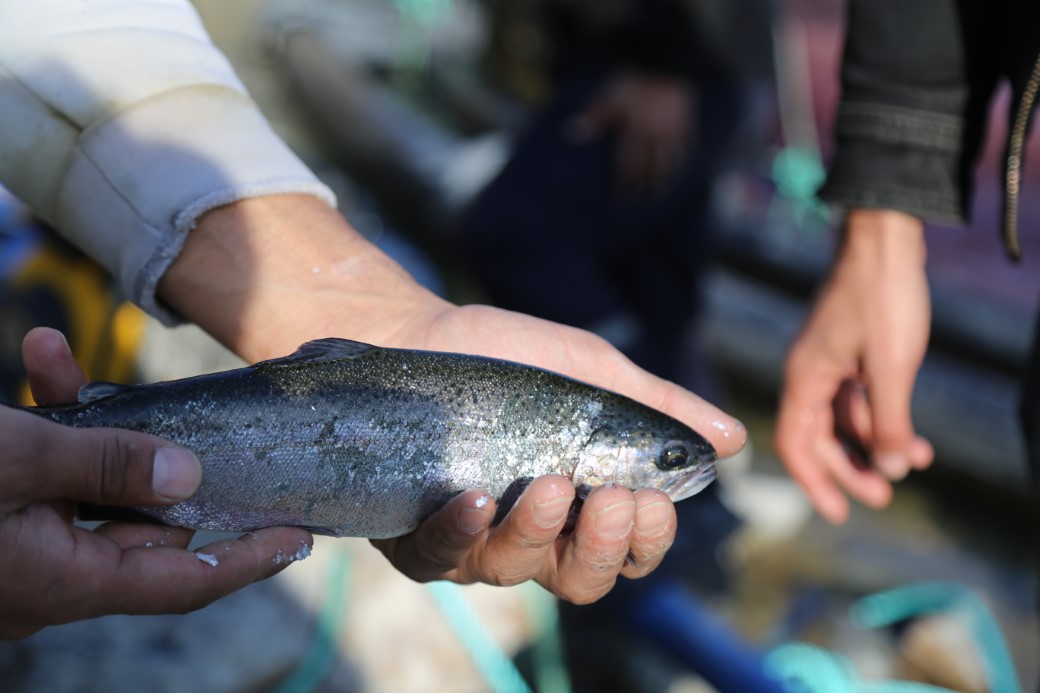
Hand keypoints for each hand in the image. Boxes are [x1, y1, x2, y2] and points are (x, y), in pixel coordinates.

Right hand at [0, 328, 311, 638]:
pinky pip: (44, 485)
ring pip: (88, 491)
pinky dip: (50, 434)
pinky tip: (42, 368)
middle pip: (141, 524)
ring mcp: (26, 554)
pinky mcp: (2, 526)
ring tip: (62, 362)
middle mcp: (54, 576)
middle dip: (160, 458)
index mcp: (68, 581)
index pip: (186, 581)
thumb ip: (109, 465)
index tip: (299, 536)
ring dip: (87, 428)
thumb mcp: (20, 462)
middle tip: (197, 416)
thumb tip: (189, 474)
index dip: (249, 558)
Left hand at [159, 195, 745, 602]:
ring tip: (548, 485)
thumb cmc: (512, 358)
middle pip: (583, 580)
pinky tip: (476, 500)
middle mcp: (534, 534)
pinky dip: (461, 535)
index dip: (650, 540)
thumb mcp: (591, 372)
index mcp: (583, 503)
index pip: (631, 551)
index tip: (653, 499)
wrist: (419, 333)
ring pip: (516, 573)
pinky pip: (440, 559)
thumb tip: (732, 439)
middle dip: (607, 548)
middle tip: (612, 498)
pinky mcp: (419, 535)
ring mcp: (475, 540)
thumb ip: (654, 407)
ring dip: (540, 536)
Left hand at [566, 71, 693, 194]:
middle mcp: (655, 133)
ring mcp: (672, 130)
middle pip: (648, 167)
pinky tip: (676, 172)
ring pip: (668, 162)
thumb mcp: (610, 93)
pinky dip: (680, 163)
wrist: (667, 60)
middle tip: (637, 202)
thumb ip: (594, 114)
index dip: (623, 183)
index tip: (619, 199)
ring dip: (663, 181)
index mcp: (634, 128)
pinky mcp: (686, 123)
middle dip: (642, 186)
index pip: (627, 164)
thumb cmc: (633, 78)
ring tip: (658, 194)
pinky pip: (685, 148)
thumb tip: (571, 133)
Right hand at [775, 210, 934, 523]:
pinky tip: (915, 436)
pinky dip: (884, 420)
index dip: (813, 481)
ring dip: (875, 445)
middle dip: (852, 469)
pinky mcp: (851, 354)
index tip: (839, 512)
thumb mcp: (892, 366)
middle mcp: (810, 375)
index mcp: (804, 378)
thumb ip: (889, 422)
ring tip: (915, 465)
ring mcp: (831, 364)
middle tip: (886, 496)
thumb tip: (893, 471)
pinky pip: (860, 400)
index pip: (795, 443)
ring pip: (844, 421)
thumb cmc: (882, 296)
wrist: (886, 239)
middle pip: (821, 438)